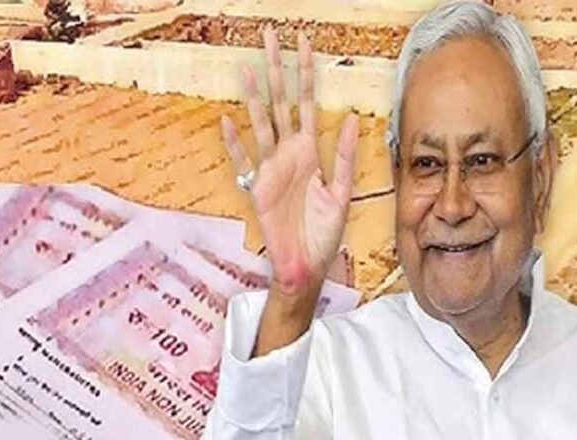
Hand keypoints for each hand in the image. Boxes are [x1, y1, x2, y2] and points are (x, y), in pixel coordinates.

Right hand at [220, 28, 358, 297]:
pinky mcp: (256, 188)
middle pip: (281, 102)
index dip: (306, 73)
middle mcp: (288, 154)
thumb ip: (343, 155)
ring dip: (255, 96)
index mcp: (310, 152)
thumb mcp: (341, 192)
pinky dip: (234, 142)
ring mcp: (270, 168)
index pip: (307, 102)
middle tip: (270, 36)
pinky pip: (243, 160)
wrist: (307, 265)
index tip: (305, 43)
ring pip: (261, 123)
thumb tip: (349, 118)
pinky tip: (227, 120)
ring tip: (249, 67)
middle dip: (277, 69)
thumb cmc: (324, 233)